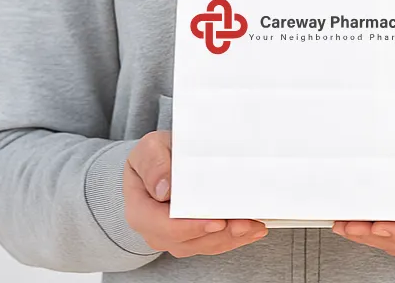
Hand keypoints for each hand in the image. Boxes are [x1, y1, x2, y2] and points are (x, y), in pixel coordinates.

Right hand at [123, 129, 267, 257]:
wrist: (155, 166)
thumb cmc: (153, 158)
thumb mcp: (149, 149)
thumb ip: (153, 164)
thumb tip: (164, 189)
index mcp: (140, 212)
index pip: (166, 227)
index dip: (193, 227)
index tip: (217, 221)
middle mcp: (156, 232)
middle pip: (191, 240)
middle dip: (220, 233)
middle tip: (246, 223)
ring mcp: (173, 239)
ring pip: (205, 245)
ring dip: (232, 238)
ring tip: (254, 225)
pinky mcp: (191, 240)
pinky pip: (212, 243)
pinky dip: (233, 238)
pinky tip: (250, 230)